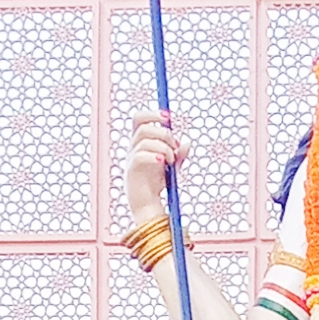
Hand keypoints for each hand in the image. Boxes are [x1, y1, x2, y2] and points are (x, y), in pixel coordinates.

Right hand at [126, 111, 184, 226]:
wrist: (148, 205)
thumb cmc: (156, 184)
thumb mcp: (172, 167)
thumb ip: (179, 154)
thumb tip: (187, 143)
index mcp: (140, 142)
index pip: (139, 119)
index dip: (152, 113)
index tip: (168, 117)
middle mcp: (133, 148)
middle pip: (143, 126)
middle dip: (163, 132)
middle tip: (174, 146)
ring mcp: (131, 159)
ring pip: (144, 140)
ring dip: (163, 146)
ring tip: (171, 161)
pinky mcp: (131, 171)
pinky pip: (140, 156)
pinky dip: (154, 156)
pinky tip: (164, 163)